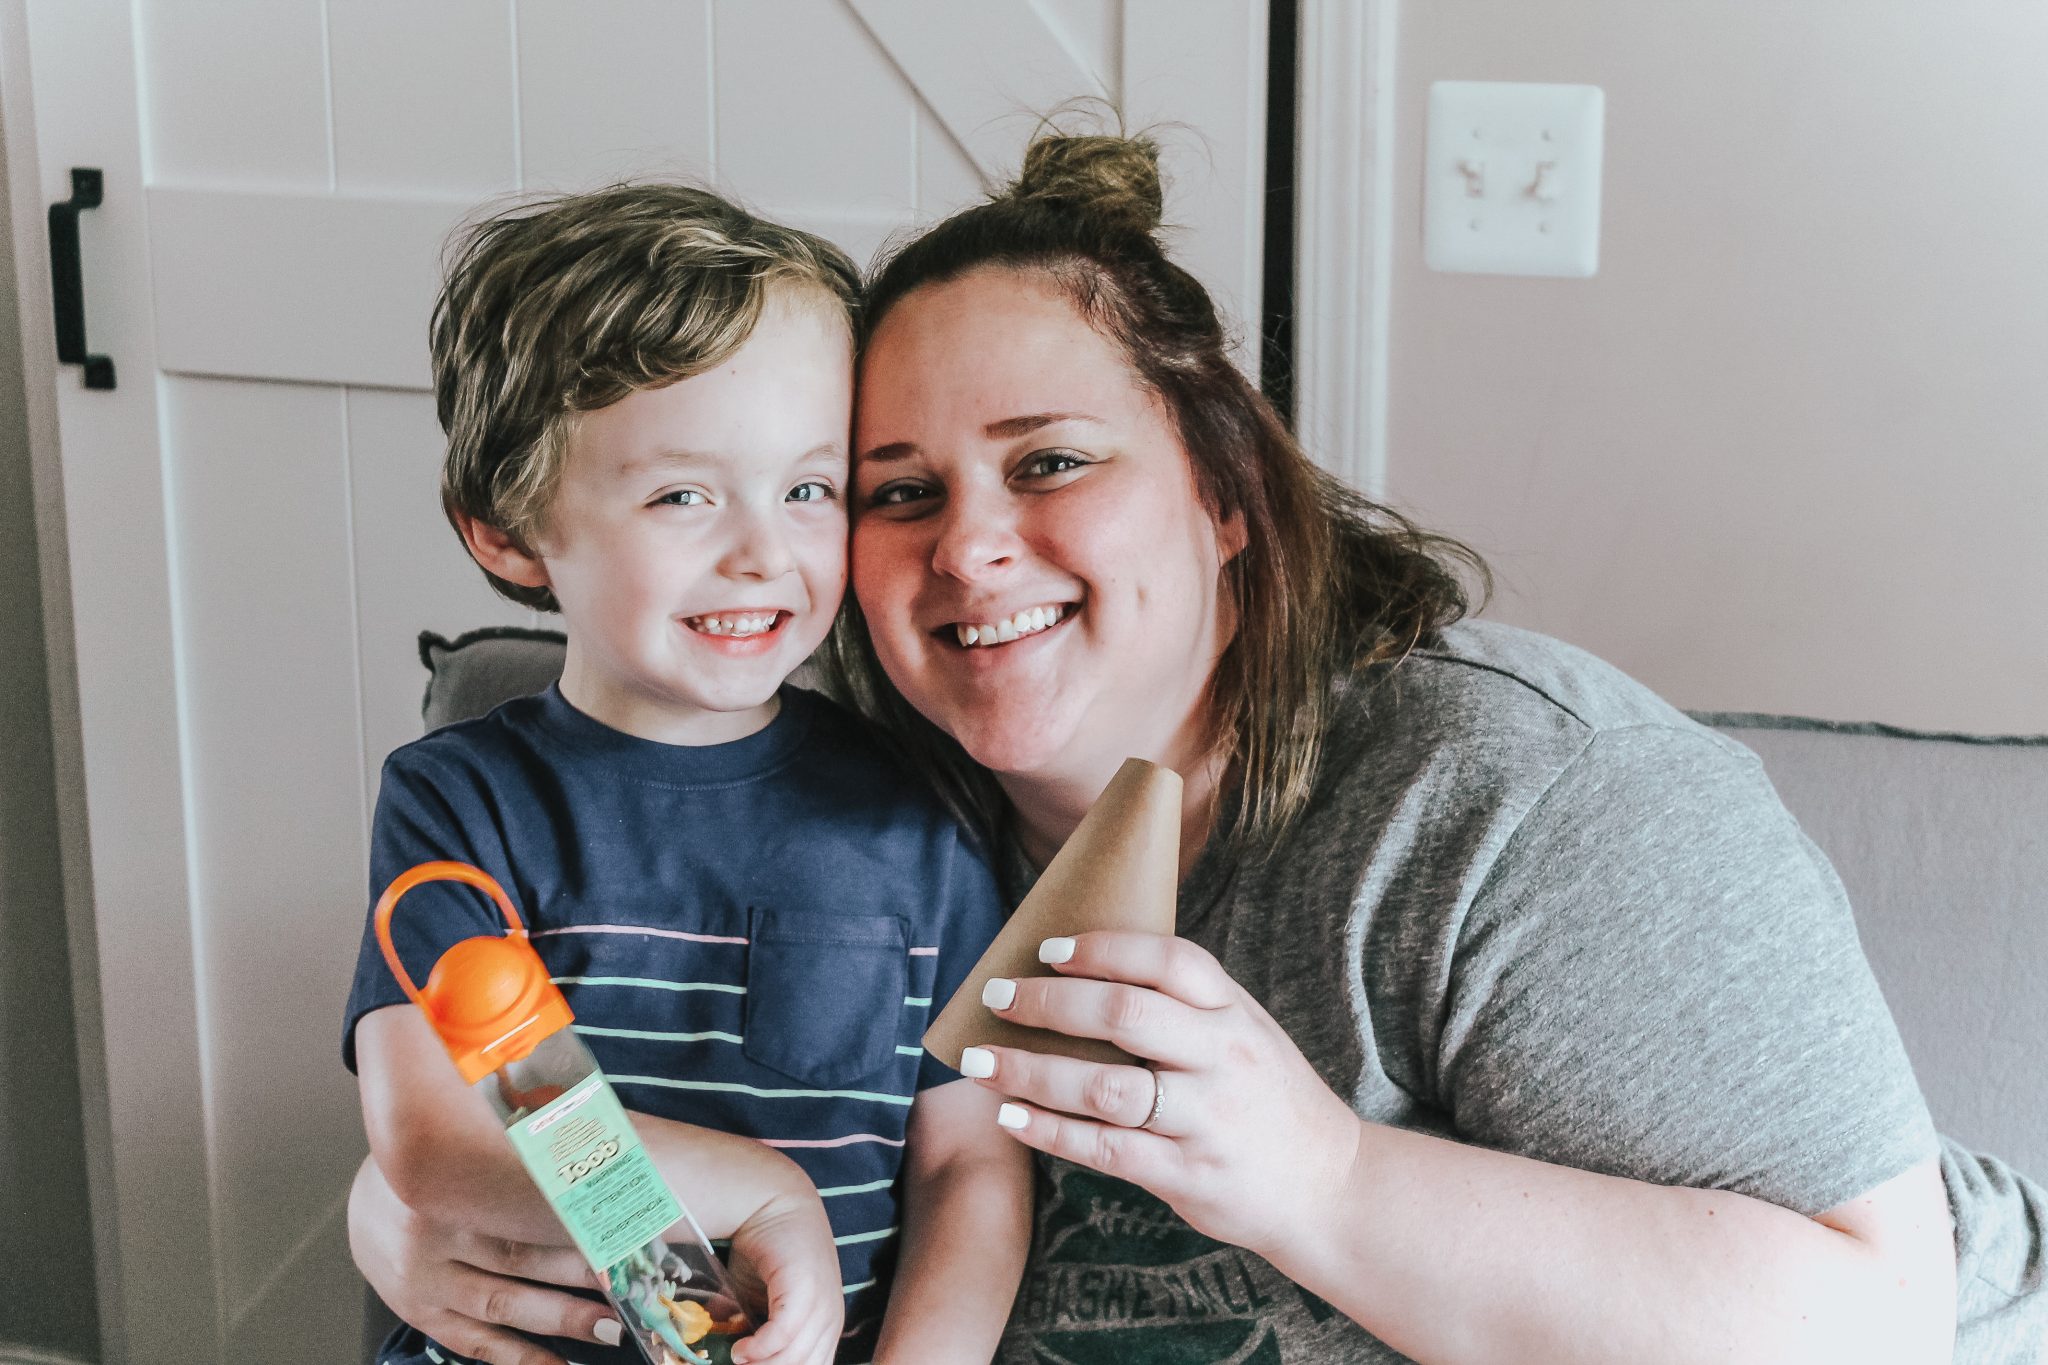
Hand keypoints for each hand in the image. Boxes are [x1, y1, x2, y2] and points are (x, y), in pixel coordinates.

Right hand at [347, 1156, 614, 1364]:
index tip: (625, 1227)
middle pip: (517, 1255)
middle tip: (631, 1283)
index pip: (522, 1201)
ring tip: (608, 1328)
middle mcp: (433, 1231)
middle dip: (579, 1272)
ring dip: (558, 1318)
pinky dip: (517, 1357)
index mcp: (448, 1180)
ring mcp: (422, 1278)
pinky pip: (472, 1341)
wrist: (364, 1197)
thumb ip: (517, 1156)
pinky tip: (556, 1364)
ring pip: (500, 1302)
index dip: (574, 1217)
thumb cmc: (434, 1164)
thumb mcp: (466, 1145)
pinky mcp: (418, 1311)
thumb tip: (597, 1149)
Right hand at [723, 1188, 845, 1364]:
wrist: (774, 1201)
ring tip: (736, 1361)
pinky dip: (762, 1348)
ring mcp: (822, 1303)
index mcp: (826, 1325)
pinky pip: (785, 1333)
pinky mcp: (805, 1288)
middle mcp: (831, 1318)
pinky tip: (741, 1350)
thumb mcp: (763, 1299)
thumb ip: (754, 1327)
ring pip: (796, 1357)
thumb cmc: (770, 1251)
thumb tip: (731, 1355)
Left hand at [968, 931, 1364, 1257]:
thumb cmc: (1267, 1098)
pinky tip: (1012, 1116)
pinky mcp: (1187, 1174)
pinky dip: (1050, 1131)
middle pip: (1125, 1016)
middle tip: (995, 997)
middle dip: (1048, 1003)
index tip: (1048, 949)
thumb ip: (1184, 1005)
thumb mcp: (1245, 1032)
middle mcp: (1222, 1058)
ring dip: (1032, 1071)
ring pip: (1104, 1087)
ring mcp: (1205, 1119)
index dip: (1103, 949)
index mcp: (1234, 1012)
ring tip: (981, 1063)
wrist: (1331, 1186)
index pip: (1168, 961)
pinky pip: (1105, 1148)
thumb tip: (1084, 973)